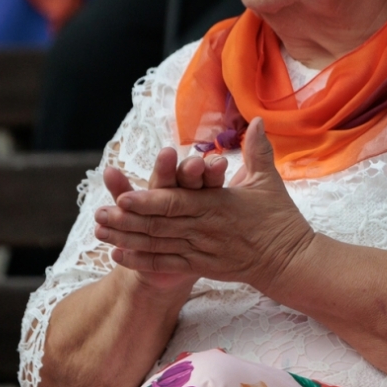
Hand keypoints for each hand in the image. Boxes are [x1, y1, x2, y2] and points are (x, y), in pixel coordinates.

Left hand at [94, 121, 316, 294]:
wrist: (288, 259)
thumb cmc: (278, 218)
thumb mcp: (268, 181)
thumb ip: (258, 150)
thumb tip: (255, 119)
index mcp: (217, 205)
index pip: (176, 203)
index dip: (148, 201)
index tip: (123, 197)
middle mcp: (204, 228)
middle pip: (158, 225)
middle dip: (125, 220)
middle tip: (98, 214)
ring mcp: (201, 249)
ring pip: (157, 245)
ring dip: (126, 239)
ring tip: (100, 233)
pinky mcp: (201, 266)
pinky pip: (166, 264)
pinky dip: (141, 261)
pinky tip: (119, 256)